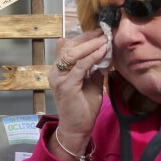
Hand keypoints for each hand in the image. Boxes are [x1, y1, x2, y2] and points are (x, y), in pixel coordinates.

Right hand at [47, 29, 109, 160]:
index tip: (98, 32)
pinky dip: (92, 57)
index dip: (82, 37)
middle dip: (87, 37)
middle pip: (68, 46)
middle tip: (103, 32)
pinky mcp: (66, 86)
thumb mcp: (90, 81)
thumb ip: (94, 67)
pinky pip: (80, 66)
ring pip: (72, 54)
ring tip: (104, 39)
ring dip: (90, 44)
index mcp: (59, 69)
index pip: (67, 46)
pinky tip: (103, 51)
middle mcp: (55, 71)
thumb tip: (105, 51)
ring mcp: (59, 78)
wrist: (78, 128)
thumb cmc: (83, 106)